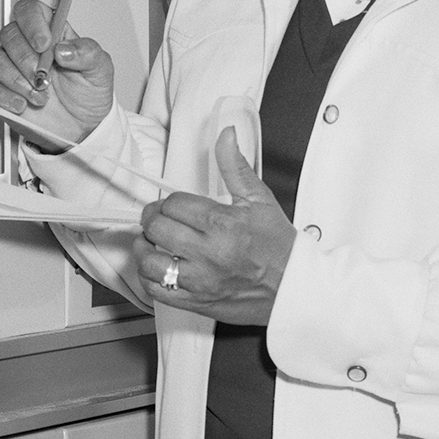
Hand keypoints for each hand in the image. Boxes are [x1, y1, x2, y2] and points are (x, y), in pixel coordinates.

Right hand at [0, 0, 115, 130]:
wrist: (81, 126)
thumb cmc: (87, 92)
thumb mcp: (100, 69)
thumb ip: (87, 53)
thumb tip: (64, 48)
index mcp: (51, 32)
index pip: (29, 11)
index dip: (32, 24)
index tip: (44, 44)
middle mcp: (27, 46)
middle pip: (9, 35)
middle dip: (26, 59)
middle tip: (45, 78)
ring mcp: (11, 67)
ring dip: (16, 80)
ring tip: (40, 96)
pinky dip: (3, 95)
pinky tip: (22, 103)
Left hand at [135, 130, 296, 326]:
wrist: (294, 288)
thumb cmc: (279, 248)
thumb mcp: (259, 200)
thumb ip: (235, 166)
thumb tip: (226, 136)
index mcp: (223, 224)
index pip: (173, 204)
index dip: (169, 202)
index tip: (174, 206)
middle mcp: (209, 253)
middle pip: (157, 228)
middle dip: (153, 219)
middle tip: (159, 219)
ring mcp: (201, 280)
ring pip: (150, 261)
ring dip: (145, 248)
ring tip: (153, 242)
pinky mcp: (196, 302)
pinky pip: (157, 291)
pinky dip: (150, 277)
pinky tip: (159, 267)